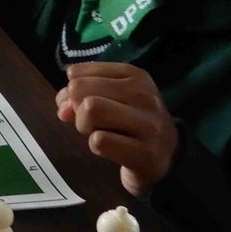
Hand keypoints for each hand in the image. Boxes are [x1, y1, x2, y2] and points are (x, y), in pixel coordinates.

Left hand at [57, 63, 178, 196]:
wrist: (167, 158)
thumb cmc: (129, 124)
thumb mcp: (107, 100)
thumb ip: (77, 96)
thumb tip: (63, 107)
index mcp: (135, 76)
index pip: (77, 73)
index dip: (71, 92)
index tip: (84, 104)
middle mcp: (145, 95)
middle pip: (81, 90)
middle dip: (76, 109)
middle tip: (93, 123)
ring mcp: (149, 124)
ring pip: (91, 110)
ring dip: (84, 126)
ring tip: (100, 134)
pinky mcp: (146, 153)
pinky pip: (99, 141)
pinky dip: (95, 146)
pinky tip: (111, 149)